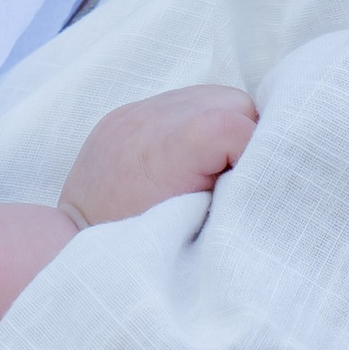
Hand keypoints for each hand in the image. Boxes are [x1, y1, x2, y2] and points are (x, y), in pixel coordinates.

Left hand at [58, 83, 257, 228]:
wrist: (74, 245)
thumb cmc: (141, 252)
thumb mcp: (201, 234)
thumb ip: (237, 195)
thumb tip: (274, 172)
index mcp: (164, 154)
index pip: (235, 124)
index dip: (255, 154)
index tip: (248, 187)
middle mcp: (146, 122)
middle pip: (233, 102)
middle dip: (247, 136)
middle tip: (238, 176)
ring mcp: (133, 114)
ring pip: (212, 96)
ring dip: (225, 126)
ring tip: (215, 167)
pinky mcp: (125, 115)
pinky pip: (181, 103)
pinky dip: (197, 125)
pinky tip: (190, 158)